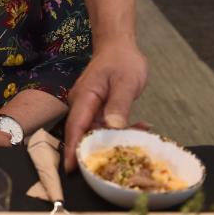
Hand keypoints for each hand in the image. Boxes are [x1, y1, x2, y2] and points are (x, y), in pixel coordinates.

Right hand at [63, 40, 147, 170]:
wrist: (118, 46)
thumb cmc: (121, 61)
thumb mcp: (125, 82)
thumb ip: (119, 105)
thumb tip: (113, 128)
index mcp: (84, 98)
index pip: (75, 126)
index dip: (73, 148)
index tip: (71, 168)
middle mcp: (81, 104)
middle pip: (83, 133)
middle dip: (98, 150)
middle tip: (120, 164)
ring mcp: (88, 107)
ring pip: (97, 131)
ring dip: (116, 138)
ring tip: (141, 138)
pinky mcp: (97, 109)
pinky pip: (105, 125)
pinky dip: (122, 129)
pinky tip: (142, 127)